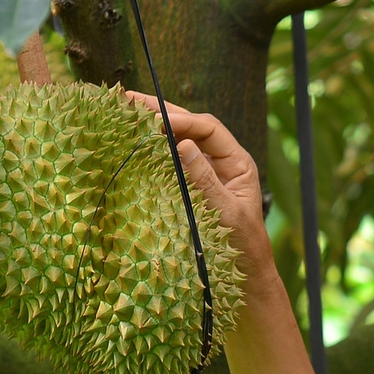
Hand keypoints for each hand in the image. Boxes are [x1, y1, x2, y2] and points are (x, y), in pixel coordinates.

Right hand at [121, 93, 265, 247]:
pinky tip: (134, 141)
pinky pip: (173, 161)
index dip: (183, 121)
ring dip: (155, 126)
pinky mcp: (193, 185)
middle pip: (192, 127)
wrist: (247, 273)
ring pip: (180, 140)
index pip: (209, 129)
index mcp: (238, 162)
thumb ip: (206, 180)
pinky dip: (154, 149)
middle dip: (162, 111)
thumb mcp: (226, 212)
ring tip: (126, 111)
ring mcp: (207, 171)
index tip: (157, 121)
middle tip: (128, 99)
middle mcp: (223, 161)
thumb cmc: (243, 245)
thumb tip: (182, 145)